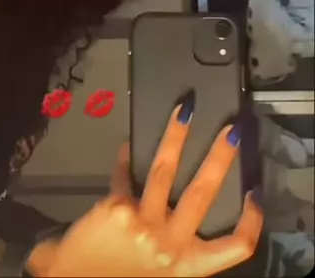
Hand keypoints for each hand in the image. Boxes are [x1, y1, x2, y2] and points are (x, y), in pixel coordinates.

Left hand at [28, 105, 262, 277]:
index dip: (251, 221)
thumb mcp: (153, 276)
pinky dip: (124, 160)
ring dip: (176, 136)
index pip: (234, 247)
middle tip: (232, 131)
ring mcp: (144, 223)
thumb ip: (167, 255)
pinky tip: (125, 147)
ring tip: (184, 111)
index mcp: (185, 268)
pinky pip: (124, 176)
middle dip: (220, 157)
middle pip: (203, 193)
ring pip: (165, 170)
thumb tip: (174, 230)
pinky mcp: (116, 207)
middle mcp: (170, 245)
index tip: (256, 195)